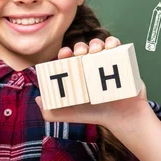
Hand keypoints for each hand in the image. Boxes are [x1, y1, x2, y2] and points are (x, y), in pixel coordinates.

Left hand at [34, 37, 149, 131]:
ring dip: (96, 42)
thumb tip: (38, 99)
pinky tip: (110, 45)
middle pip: (83, 50)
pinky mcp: (122, 62)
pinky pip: (117, 47)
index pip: (68, 59)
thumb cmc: (94, 115)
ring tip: (96, 50)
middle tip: (81, 52)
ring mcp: (106, 63)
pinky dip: (113, 42)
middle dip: (80, 46)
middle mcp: (90, 67)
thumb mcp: (68, 115)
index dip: (64, 53)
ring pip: (99, 45)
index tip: (65, 54)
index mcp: (77, 74)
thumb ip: (50, 112)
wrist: (121, 119)